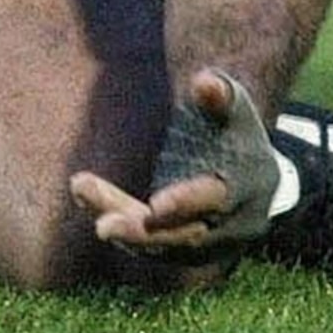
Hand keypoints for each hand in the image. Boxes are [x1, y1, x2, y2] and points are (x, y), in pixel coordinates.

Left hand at [71, 69, 277, 259]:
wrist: (250, 168)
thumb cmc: (233, 128)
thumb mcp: (234, 109)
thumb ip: (219, 96)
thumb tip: (205, 82)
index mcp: (248, 187)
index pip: (218, 201)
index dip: (187, 202)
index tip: (156, 204)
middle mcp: (233, 225)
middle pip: (186, 236)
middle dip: (144, 232)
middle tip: (103, 226)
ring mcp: (212, 244)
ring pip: (163, 244)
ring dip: (124, 228)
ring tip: (82, 192)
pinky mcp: (188, 250)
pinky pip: (153, 245)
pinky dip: (123, 227)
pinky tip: (88, 198)